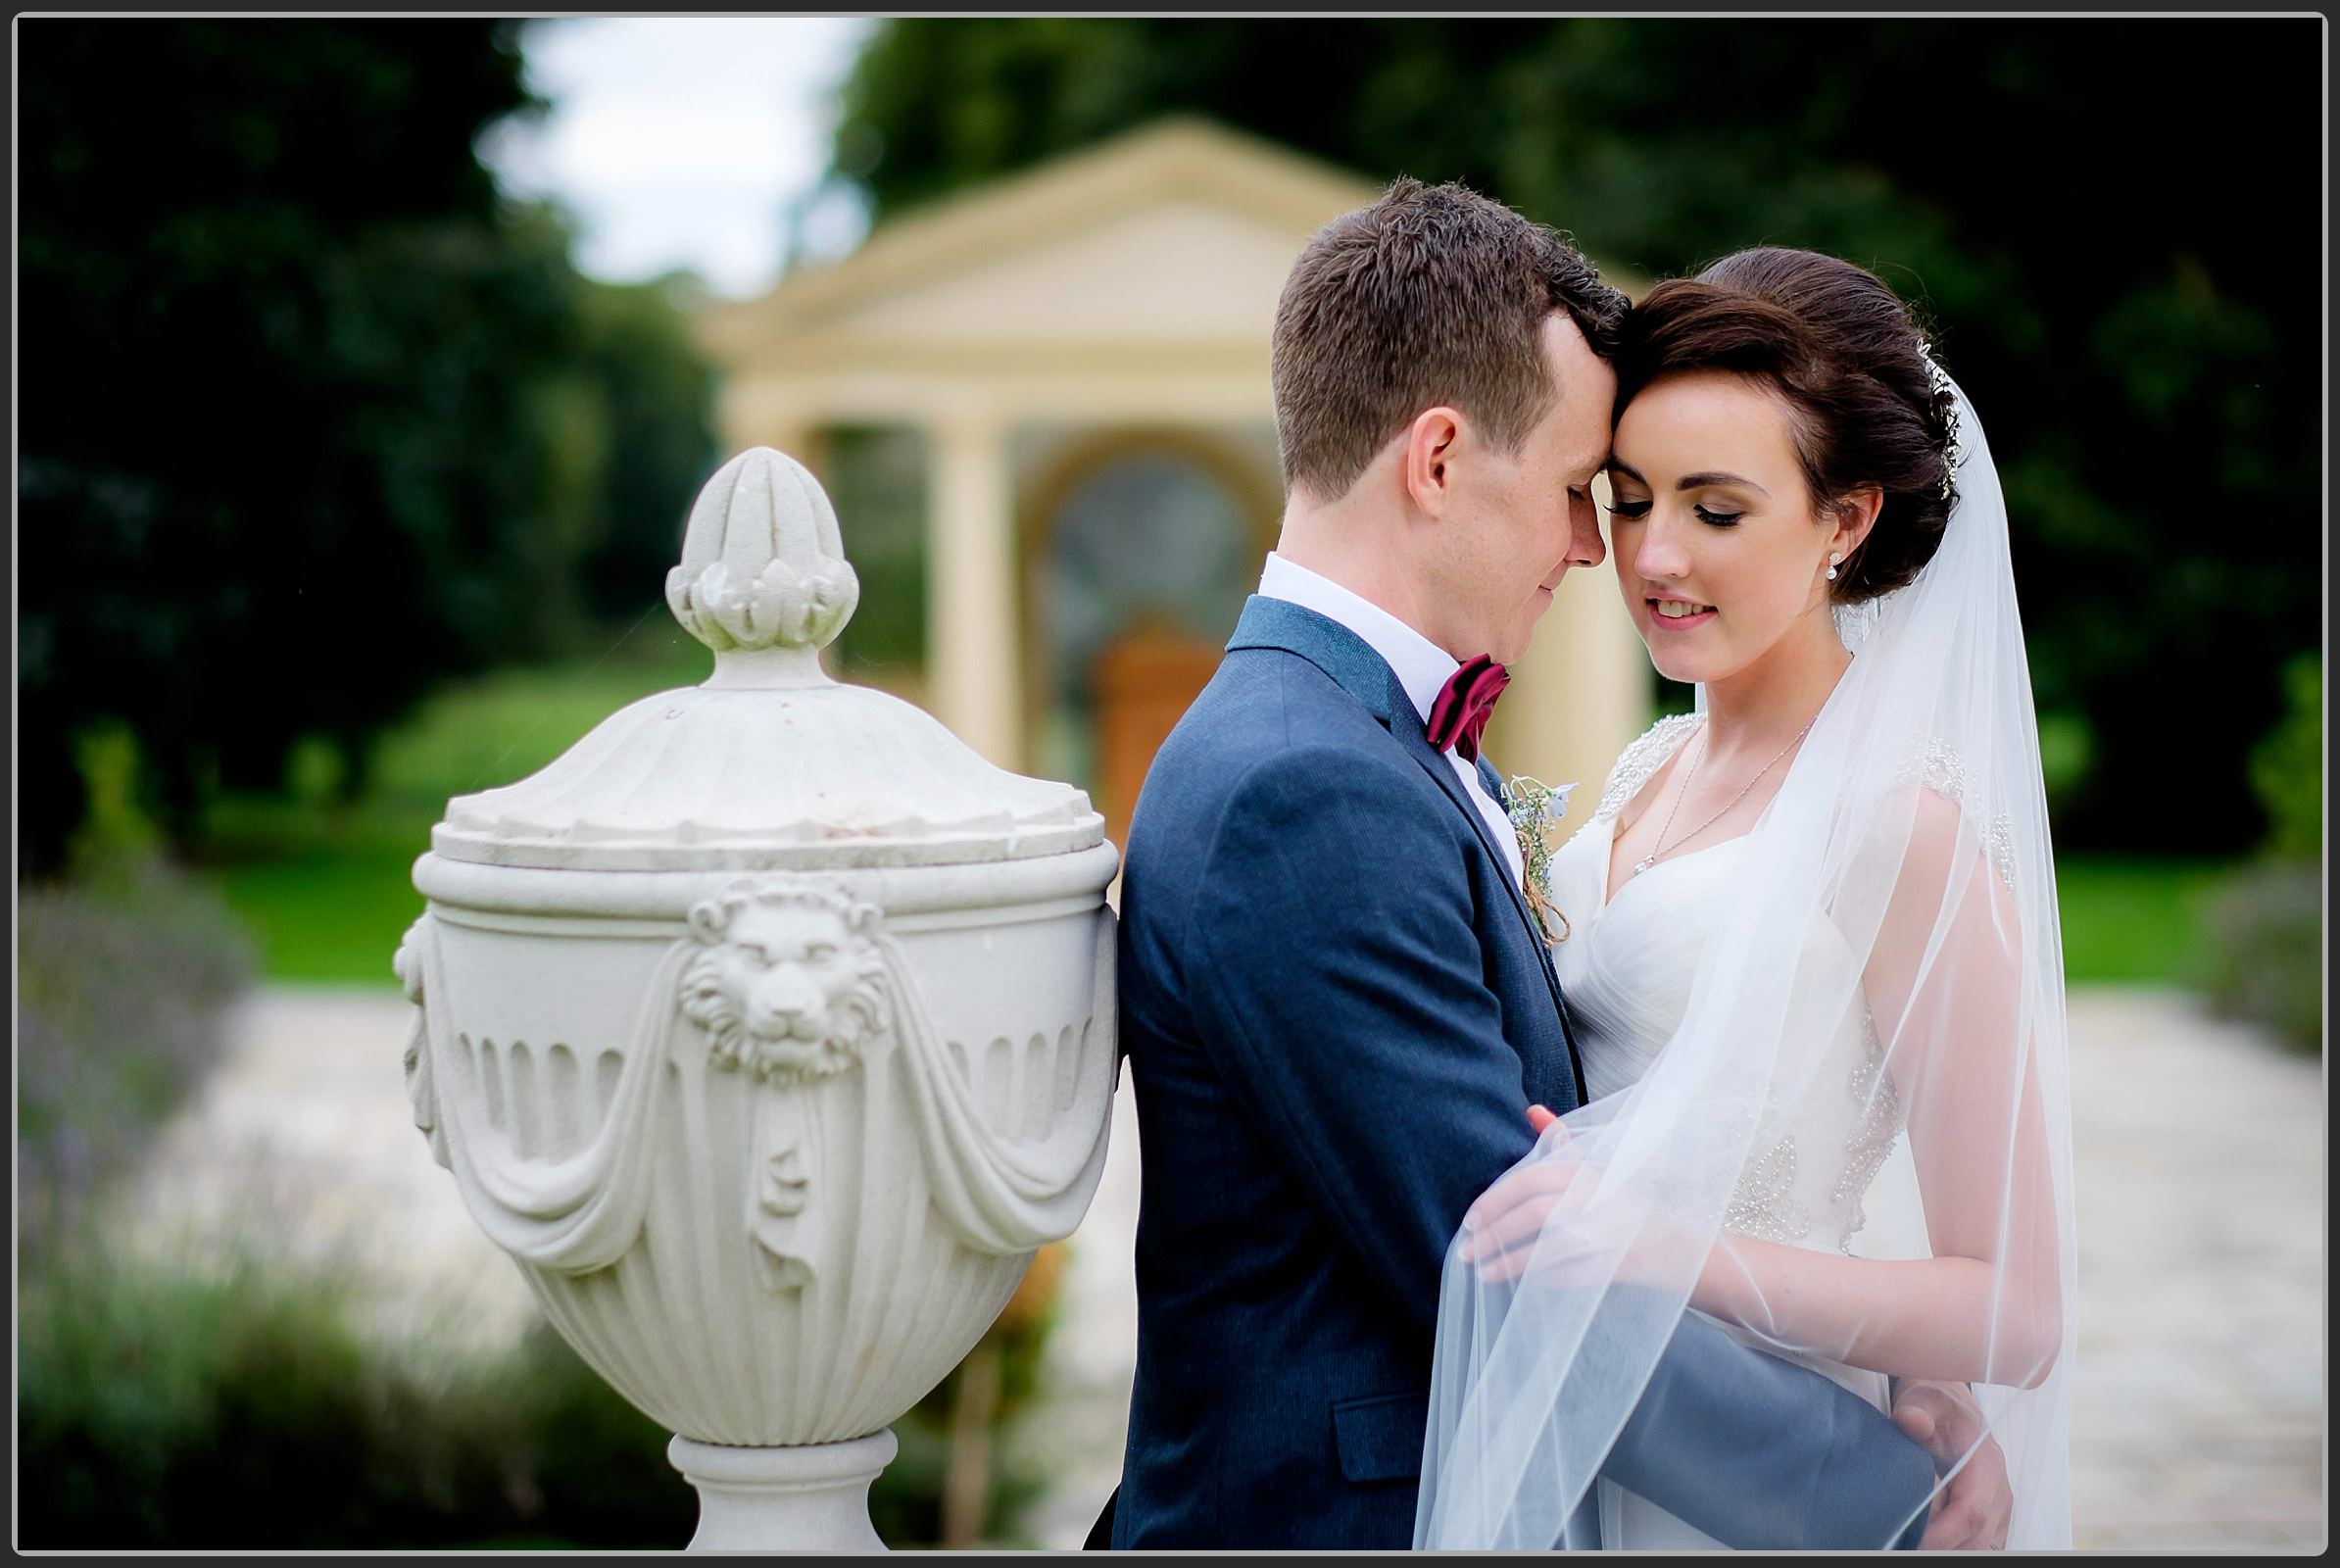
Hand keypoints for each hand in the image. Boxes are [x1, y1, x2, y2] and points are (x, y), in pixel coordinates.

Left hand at [1456, 1106, 1688, 1286]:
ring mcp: (1603, 1235)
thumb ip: (1559, 1141)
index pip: (1528, 1182)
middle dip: (1495, 1233)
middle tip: (1465, 1250)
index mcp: (1583, 1174)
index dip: (1494, 1200)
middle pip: (1534, 1214)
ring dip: (1509, 1262)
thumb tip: (1531, 1109)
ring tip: (1481, 1272)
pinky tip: (1515, 1283)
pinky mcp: (1610, 1267)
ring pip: (1547, 1248)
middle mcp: (1593, 1200)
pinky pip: (1566, 1275)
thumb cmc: (1618, 1203)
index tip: (1469, 1220)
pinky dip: (1539, 1279)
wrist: (1667, 1246)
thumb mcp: (1591, 1167)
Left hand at [1893, 1379, 2011, 1549]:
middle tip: (1902, 1536)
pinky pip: (1972, 1544)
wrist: (1952, 1412)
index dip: (1944, 1533)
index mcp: (1988, 1466)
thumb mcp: (1924, 1400)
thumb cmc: (1938, 1409)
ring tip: (1910, 1530)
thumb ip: (1916, 1411)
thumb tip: (1912, 1421)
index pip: (1972, 1512)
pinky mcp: (1989, 1523)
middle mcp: (1999, 1495)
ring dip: (1944, 1544)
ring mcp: (1997, 1512)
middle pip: (1975, 1539)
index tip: (1914, 1539)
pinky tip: (1924, 1532)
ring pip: (1975, 1547)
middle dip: (1940, 1543)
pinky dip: (1949, 1544)